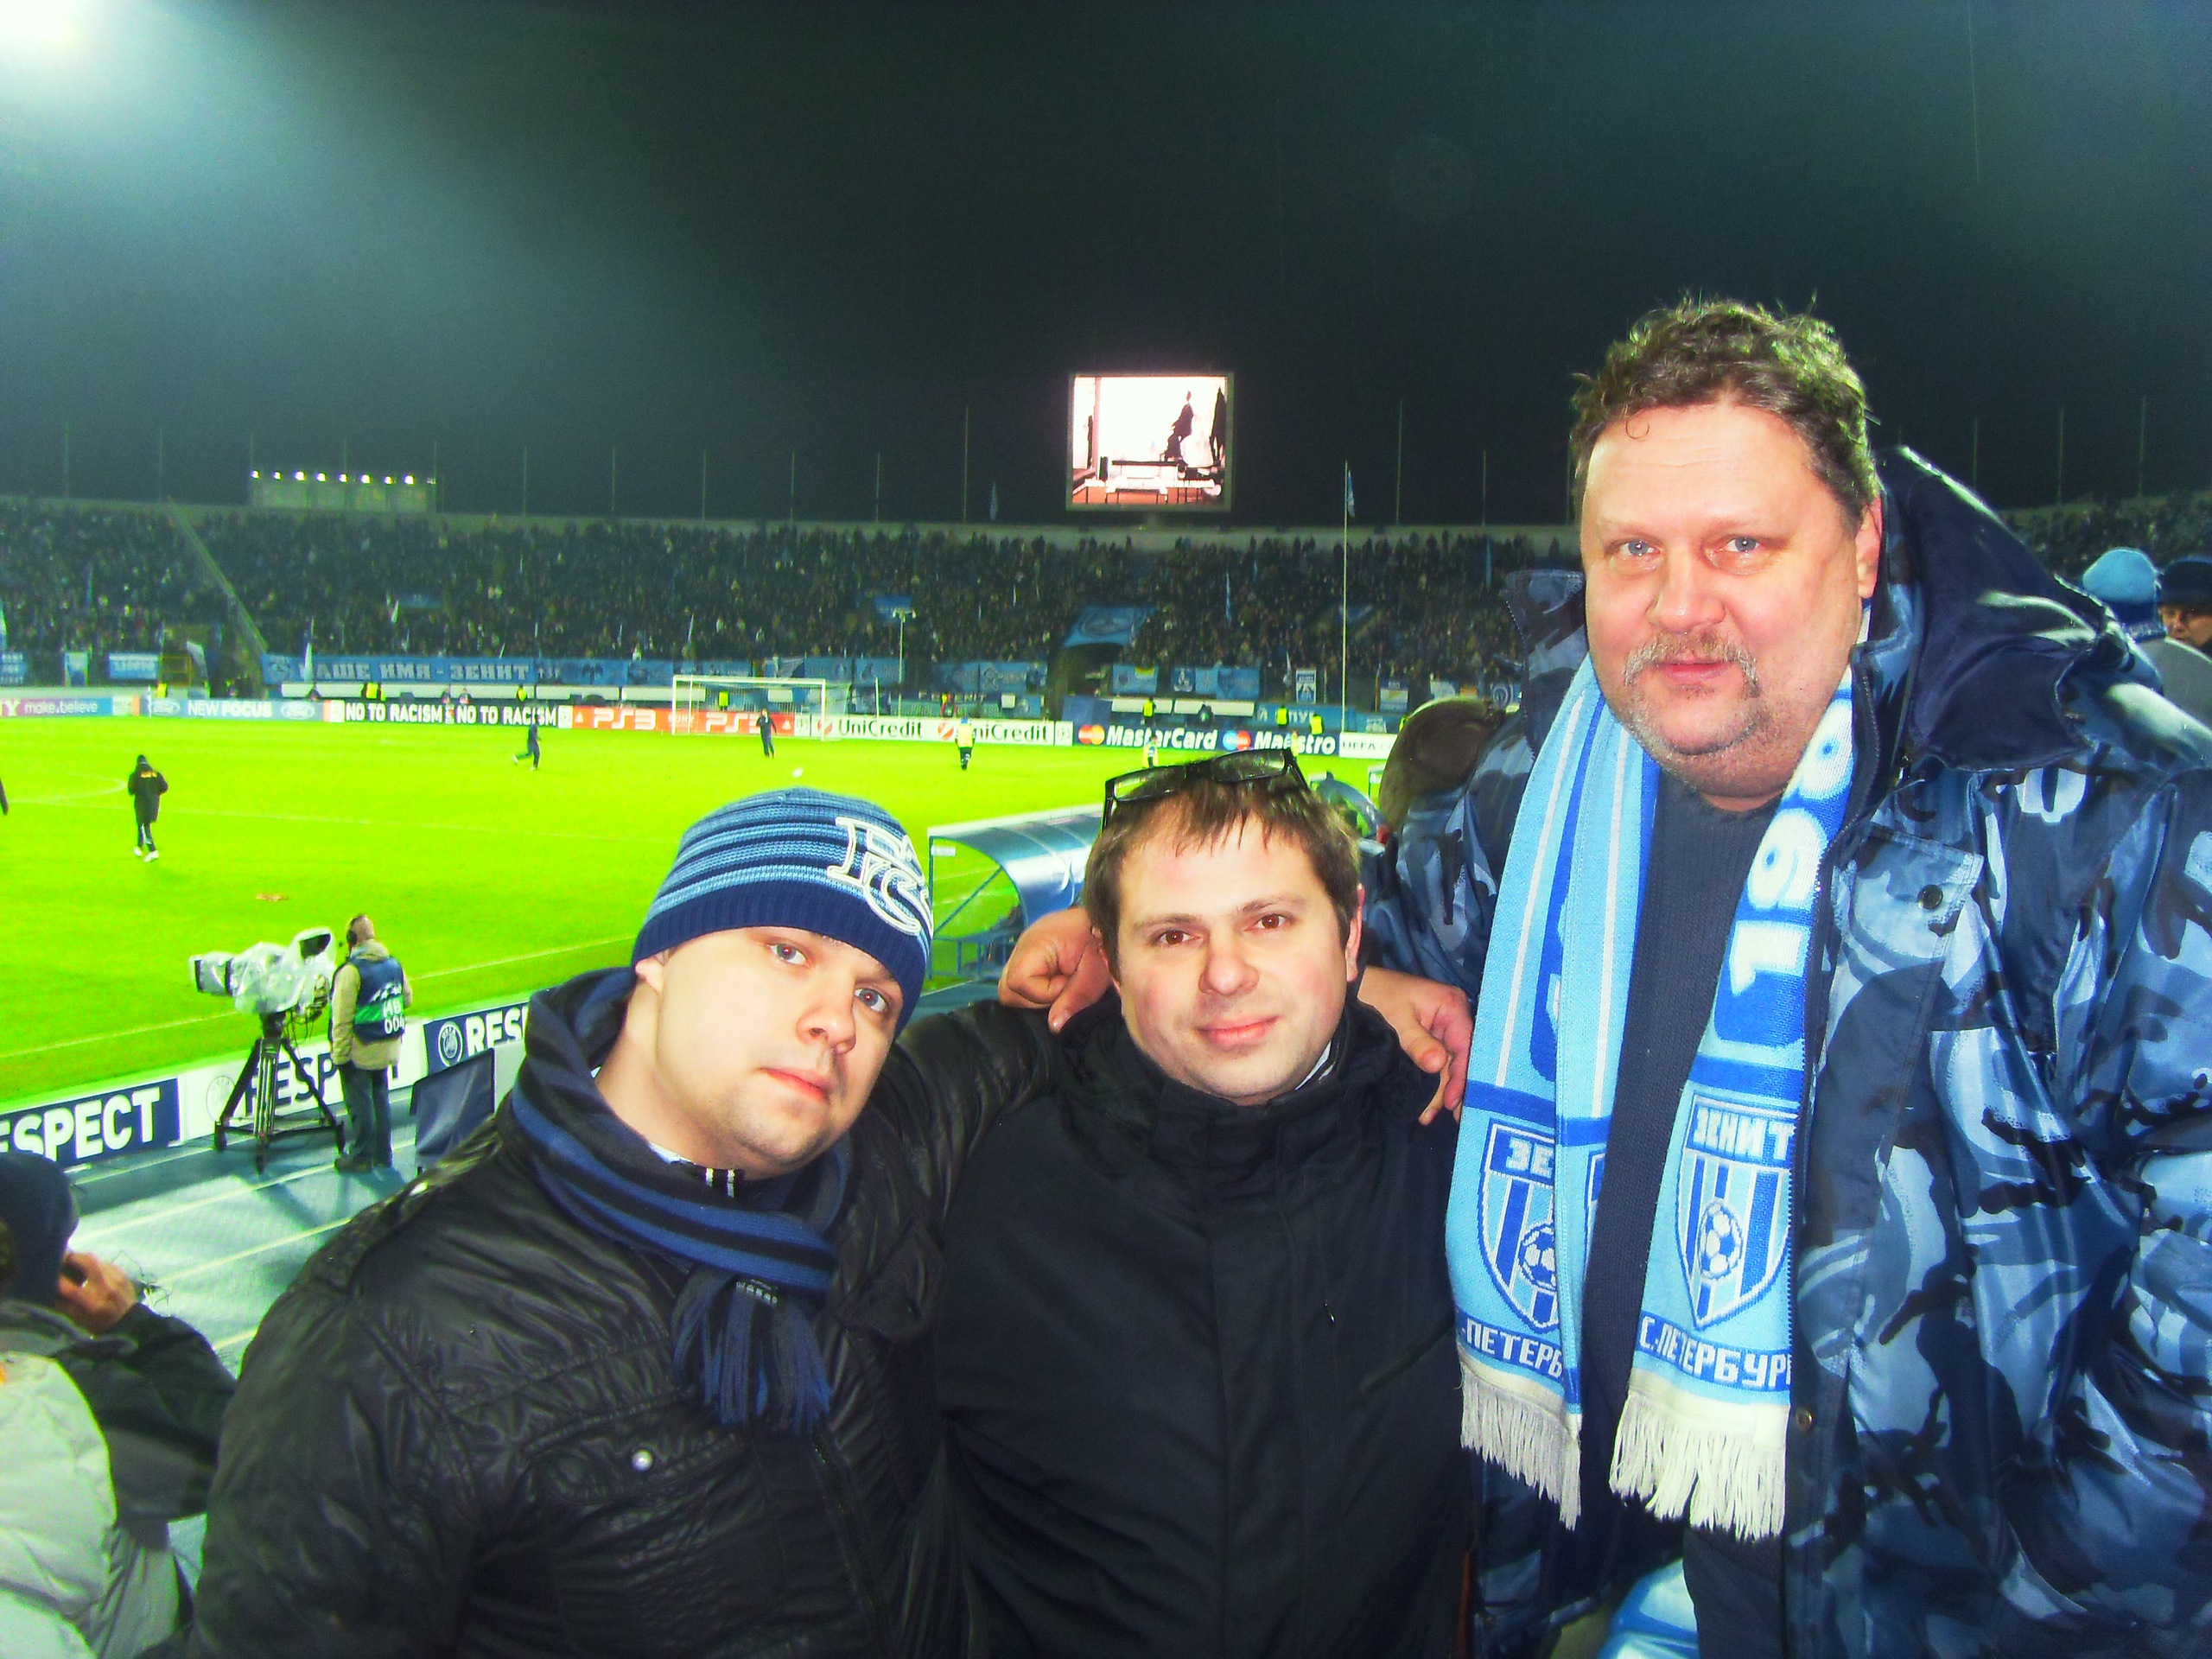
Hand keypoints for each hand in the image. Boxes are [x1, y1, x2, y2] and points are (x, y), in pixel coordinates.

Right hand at [55, 1251, 137, 1334]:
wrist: (128, 1320)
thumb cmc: (98, 1322)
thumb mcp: (77, 1318)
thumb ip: (63, 1303)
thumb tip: (51, 1287)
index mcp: (93, 1304)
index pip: (71, 1288)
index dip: (58, 1281)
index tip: (51, 1276)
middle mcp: (106, 1288)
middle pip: (88, 1262)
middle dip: (72, 1258)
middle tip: (64, 1260)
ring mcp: (117, 1278)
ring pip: (96, 1260)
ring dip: (82, 1260)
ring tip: (75, 1265)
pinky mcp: (122, 1273)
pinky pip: (104, 1263)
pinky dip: (94, 1265)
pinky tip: (90, 1271)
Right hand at [998, 906, 1111, 1030]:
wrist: (1105, 920)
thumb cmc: (1102, 941)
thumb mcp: (1096, 972)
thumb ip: (1077, 997)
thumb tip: (1054, 1026)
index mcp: (1033, 944)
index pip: (1018, 981)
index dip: (1043, 993)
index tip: (1067, 984)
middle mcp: (1019, 949)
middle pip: (1007, 990)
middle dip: (1037, 999)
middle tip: (1065, 987)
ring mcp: (1019, 955)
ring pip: (1010, 991)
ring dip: (1036, 997)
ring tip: (1061, 985)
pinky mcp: (1025, 961)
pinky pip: (1019, 985)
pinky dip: (1036, 991)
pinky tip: (1054, 984)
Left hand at [1357, 968, 1471, 1124]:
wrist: (1355, 987)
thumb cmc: (1378, 996)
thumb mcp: (1397, 1021)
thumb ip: (1418, 1044)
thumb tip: (1437, 1064)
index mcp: (1452, 1006)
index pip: (1465, 1046)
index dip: (1461, 1076)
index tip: (1451, 1102)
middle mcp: (1453, 1017)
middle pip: (1461, 1059)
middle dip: (1452, 1089)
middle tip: (1452, 1118)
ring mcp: (1443, 1029)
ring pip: (1449, 1066)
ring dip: (1440, 1091)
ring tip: (1428, 1116)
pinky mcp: (1431, 1038)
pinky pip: (1437, 1063)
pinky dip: (1432, 1083)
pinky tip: (1427, 1105)